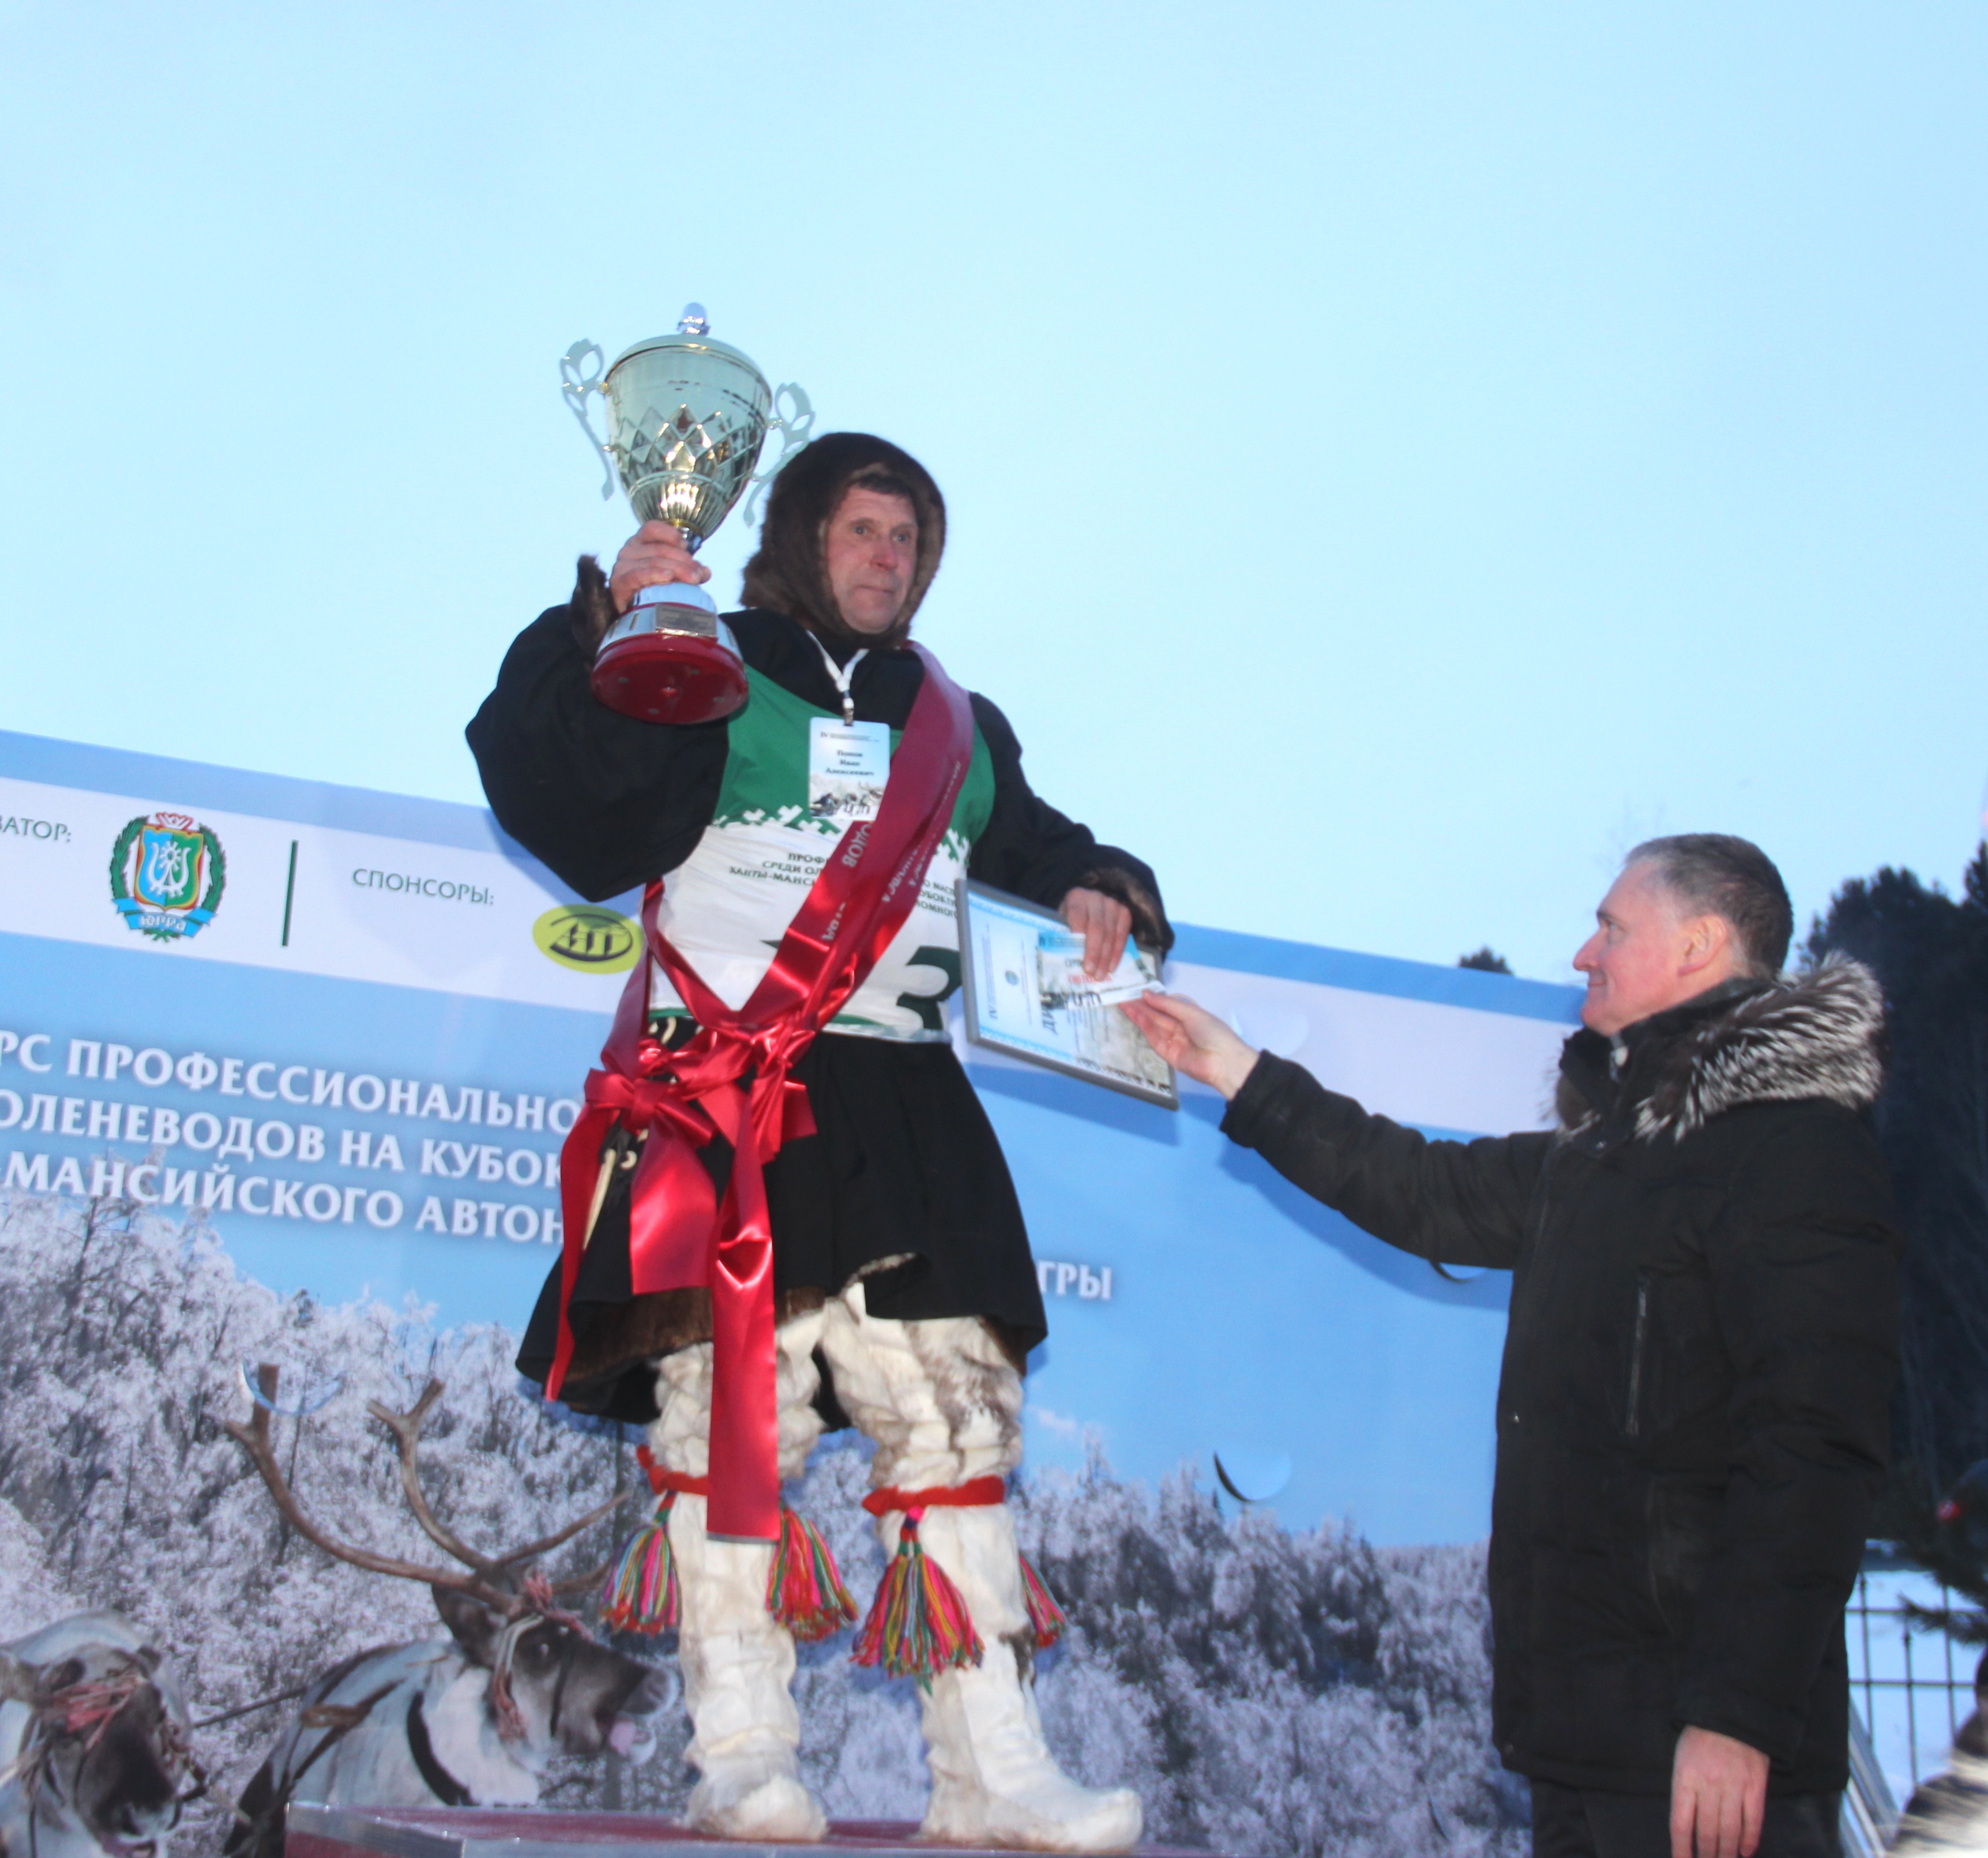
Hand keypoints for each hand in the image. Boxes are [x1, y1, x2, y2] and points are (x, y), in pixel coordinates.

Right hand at [609, 521, 710, 615]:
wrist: (635, 614)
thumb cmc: (654, 589)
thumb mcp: (674, 575)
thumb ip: (689, 570)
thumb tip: (705, 571)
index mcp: (640, 542)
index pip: (652, 529)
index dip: (670, 535)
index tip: (686, 547)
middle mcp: (629, 550)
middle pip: (660, 550)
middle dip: (684, 561)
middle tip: (698, 575)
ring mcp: (622, 565)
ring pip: (654, 562)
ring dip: (678, 570)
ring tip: (694, 580)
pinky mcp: (618, 582)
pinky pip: (638, 575)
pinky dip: (654, 575)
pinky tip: (668, 577)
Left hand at [1061, 887, 1133, 980]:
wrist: (1088, 904)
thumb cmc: (1071, 918)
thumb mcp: (1062, 921)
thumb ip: (1063, 934)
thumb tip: (1063, 961)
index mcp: (1077, 897)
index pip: (1078, 917)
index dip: (1079, 937)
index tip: (1079, 956)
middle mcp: (1096, 897)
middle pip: (1097, 927)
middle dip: (1094, 952)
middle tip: (1091, 972)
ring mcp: (1112, 904)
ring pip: (1110, 933)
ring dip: (1106, 957)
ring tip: (1101, 974)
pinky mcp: (1124, 912)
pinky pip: (1122, 935)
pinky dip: (1117, 953)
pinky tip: (1112, 966)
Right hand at [1118, 993, 1259, 1099]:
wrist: (1224, 1062)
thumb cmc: (1212, 1031)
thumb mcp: (1191, 1012)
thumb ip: (1167, 1004)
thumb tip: (1146, 993)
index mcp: (1190, 1015)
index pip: (1167, 1005)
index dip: (1153, 999)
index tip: (1137, 991)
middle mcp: (1181, 1027)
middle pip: (1158, 1016)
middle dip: (1142, 1007)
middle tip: (1124, 998)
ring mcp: (1174, 1041)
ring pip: (1154, 1027)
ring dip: (1140, 1016)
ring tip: (1125, 1005)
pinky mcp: (1168, 1055)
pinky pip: (1155, 1039)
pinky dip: (1146, 1028)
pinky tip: (1136, 1017)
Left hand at [1670, 1727, 1768, 1857]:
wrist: (1730, 1714)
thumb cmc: (1699, 1739)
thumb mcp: (1681, 1759)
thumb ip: (1684, 1791)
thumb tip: (1686, 1826)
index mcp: (1685, 1777)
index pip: (1680, 1823)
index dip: (1681, 1849)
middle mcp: (1709, 1785)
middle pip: (1707, 1833)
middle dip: (1706, 1855)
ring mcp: (1734, 1786)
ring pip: (1730, 1831)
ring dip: (1727, 1853)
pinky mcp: (1756, 1787)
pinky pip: (1753, 1821)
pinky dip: (1749, 1840)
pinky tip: (1745, 1852)